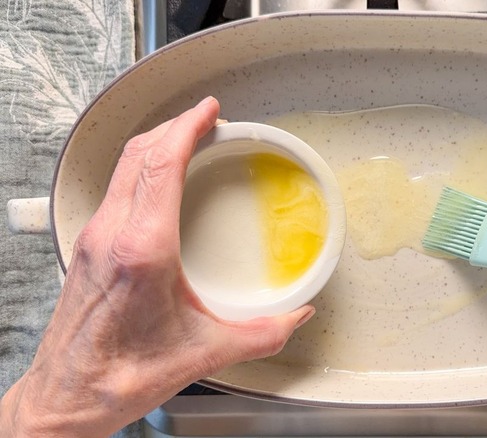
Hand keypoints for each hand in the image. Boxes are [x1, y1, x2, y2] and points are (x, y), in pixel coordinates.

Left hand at [0, 97, 314, 436]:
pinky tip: (160, 182)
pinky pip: (116, 188)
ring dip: (154, 145)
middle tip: (204, 120)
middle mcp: (112, 234)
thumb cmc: (119, 375)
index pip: (160, 164)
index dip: (186, 127)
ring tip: (185, 141)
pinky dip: (141, 169)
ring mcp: (94, 238)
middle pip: (137, 153)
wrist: (68, 396)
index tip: (208, 111)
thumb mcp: (205, 353)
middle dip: (173, 126)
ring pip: (121, 167)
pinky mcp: (89, 247)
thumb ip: (263, 333)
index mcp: (142, 248)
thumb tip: (296, 316)